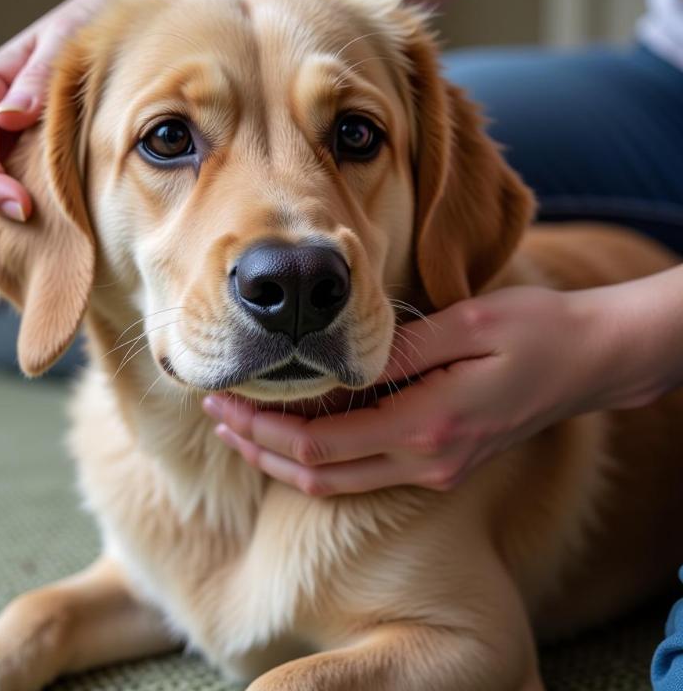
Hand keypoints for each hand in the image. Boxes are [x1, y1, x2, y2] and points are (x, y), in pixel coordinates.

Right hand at [0, 0, 162, 225]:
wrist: (110, 22)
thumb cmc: (85, 27)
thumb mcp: (65, 42)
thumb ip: (37, 80)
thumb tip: (10, 116)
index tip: (23, 208)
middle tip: (28, 236)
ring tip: (29, 247)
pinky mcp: (17, 157)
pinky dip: (9, 218)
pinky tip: (38, 237)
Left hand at [203, 285, 641, 494]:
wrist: (591, 364)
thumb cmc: (537, 333)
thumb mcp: (469, 323)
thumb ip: (403, 346)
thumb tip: (342, 355)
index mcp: (428, 424)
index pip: (320, 444)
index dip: (263, 428)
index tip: (224, 399)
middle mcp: (426, 460)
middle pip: (317, 474)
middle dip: (258, 447)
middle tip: (216, 414)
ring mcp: (434, 469)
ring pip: (337, 484)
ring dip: (282, 460)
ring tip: (240, 429)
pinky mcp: (440, 464)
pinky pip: (363, 474)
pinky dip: (319, 460)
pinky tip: (294, 434)